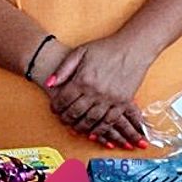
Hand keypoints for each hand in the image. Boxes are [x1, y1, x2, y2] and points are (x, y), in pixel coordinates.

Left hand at [44, 33, 153, 147]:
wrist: (133, 48)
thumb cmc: (105, 49)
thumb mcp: (79, 53)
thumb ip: (63, 69)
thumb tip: (49, 84)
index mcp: (83, 79)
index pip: (64, 100)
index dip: (56, 107)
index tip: (54, 109)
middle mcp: (96, 92)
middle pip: (76, 113)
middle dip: (66, 119)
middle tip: (62, 120)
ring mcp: (111, 99)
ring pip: (92, 120)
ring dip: (82, 127)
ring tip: (75, 127)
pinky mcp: (123, 102)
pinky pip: (110, 121)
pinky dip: (101, 129)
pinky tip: (94, 132)